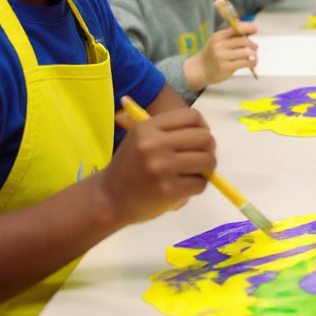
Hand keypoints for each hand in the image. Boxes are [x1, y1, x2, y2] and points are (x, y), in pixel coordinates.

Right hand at [98, 107, 212, 223]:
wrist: (108, 199)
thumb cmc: (130, 167)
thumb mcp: (141, 139)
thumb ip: (170, 131)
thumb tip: (206, 133)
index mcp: (147, 128)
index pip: (192, 116)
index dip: (202, 127)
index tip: (198, 139)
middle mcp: (154, 144)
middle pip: (204, 137)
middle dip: (208, 148)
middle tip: (199, 157)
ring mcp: (161, 167)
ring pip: (207, 160)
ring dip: (206, 168)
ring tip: (194, 172)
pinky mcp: (168, 190)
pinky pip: (201, 183)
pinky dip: (198, 186)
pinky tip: (185, 187)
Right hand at [186, 24, 258, 89]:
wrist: (200, 69)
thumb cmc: (213, 54)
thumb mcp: (218, 42)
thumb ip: (231, 37)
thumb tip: (250, 32)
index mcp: (219, 36)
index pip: (236, 28)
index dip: (248, 27)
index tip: (256, 29)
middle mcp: (219, 45)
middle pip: (243, 40)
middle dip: (252, 44)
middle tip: (255, 47)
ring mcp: (222, 57)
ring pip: (245, 52)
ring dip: (253, 54)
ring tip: (255, 56)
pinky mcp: (225, 67)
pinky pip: (243, 63)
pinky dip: (251, 62)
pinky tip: (253, 63)